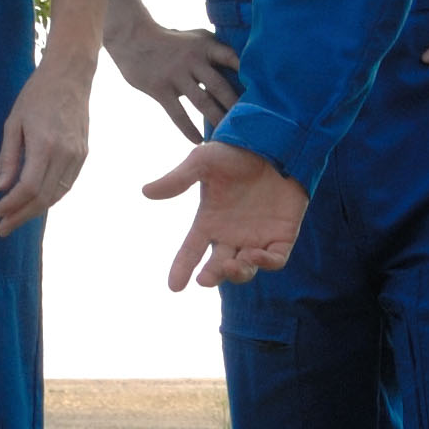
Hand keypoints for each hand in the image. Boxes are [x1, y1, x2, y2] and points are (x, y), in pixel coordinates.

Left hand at [0, 63, 91, 235]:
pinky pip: (67, 184)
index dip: (13, 205)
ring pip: (58, 194)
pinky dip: (51, 197)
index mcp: (45, 144)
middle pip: (45, 197)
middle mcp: (65, 153)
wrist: (70, 76)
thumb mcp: (13, 121)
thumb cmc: (36, 95)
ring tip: (16, 218)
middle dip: (22, 216)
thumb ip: (9, 156)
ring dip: (36, 210)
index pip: (29, 187)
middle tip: (3, 228)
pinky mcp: (84, 154)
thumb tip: (2, 187)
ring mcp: (78, 155)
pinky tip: (36, 202)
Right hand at [104, 0, 241, 140]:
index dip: (247, 72)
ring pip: (202, 103)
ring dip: (216, 120)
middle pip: (220, 86)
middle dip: (236, 105)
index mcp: (205, 46)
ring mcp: (176, 75)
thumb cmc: (171, 40)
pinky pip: (178, 114)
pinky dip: (189, 129)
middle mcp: (193, 60)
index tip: (263, 90)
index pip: (231, 58)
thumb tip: (245, 67)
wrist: (133, 39)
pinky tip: (198, 141)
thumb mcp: (196, 37)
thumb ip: (217, 51)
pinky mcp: (160, 89)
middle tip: (251, 123)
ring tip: (228, 136)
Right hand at [146, 140, 309, 289]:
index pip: (191, 251)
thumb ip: (178, 179)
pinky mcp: (282, 236)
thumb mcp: (202, 162)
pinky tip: (256, 256)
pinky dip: (267, 262)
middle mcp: (231, 235)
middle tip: (205, 278)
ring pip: (246, 269)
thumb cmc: (235, 152)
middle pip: (218, 266)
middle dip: (212, 275)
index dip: (182, 268)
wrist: (273, 142)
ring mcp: (257, 237)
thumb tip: (146, 192)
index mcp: (210, 221)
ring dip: (237, 273)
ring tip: (231, 265)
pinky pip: (276, 259)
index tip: (174, 286)